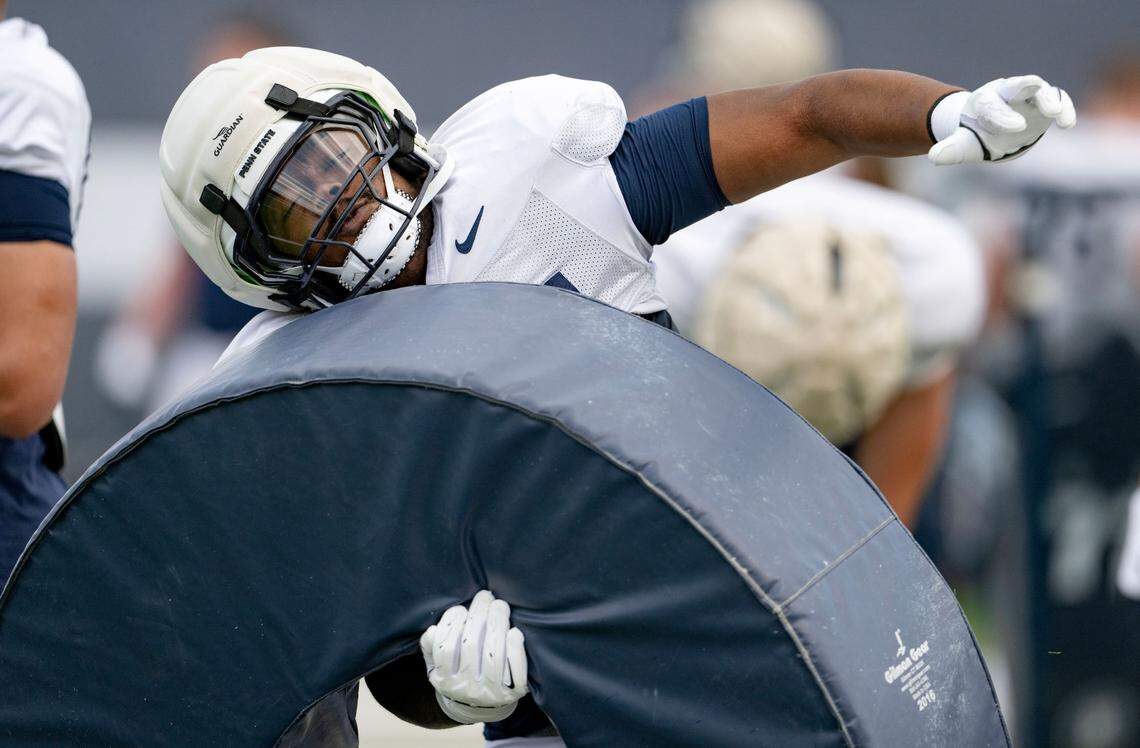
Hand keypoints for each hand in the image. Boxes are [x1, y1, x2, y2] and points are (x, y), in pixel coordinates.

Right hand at [420, 590, 527, 724]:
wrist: (481, 705)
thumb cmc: (457, 671)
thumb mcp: (437, 662)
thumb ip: (431, 645)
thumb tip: (433, 630)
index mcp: (444, 680)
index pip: (445, 648)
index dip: (451, 624)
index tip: (460, 608)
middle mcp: (466, 689)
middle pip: (470, 646)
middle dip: (478, 615)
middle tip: (485, 596)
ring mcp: (490, 693)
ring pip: (493, 655)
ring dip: (497, 625)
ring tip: (500, 605)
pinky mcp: (512, 694)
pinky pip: (516, 673)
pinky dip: (515, 650)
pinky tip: (514, 632)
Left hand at [928, 75, 1075, 164]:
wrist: (989, 128)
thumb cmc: (975, 135)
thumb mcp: (962, 144)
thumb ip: (951, 149)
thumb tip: (934, 157)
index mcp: (984, 102)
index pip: (992, 106)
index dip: (1004, 116)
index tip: (1015, 128)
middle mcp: (1007, 94)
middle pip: (1018, 85)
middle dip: (1027, 88)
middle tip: (1039, 98)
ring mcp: (1027, 97)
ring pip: (1042, 90)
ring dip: (1050, 100)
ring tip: (1056, 115)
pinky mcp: (1044, 103)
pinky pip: (1057, 99)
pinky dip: (1064, 109)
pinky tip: (1067, 124)